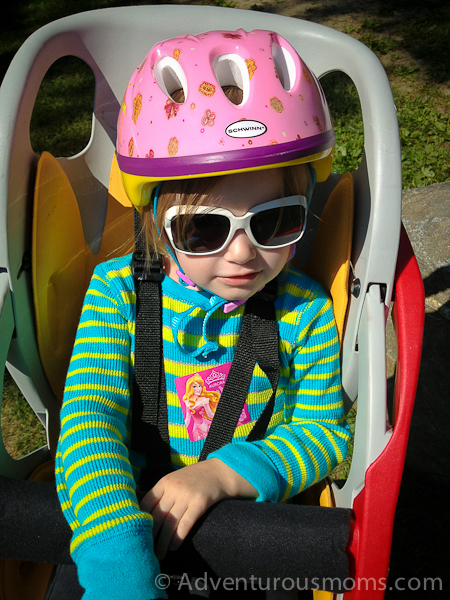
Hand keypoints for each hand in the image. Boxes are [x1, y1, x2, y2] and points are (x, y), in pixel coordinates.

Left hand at [140, 458, 256, 559]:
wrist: (219, 472)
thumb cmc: (195, 478)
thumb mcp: (175, 480)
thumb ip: (161, 493)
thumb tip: (144, 514)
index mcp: (164, 482)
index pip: (146, 504)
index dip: (139, 520)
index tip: (137, 534)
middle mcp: (173, 489)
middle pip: (157, 516)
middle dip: (150, 536)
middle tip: (145, 550)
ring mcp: (186, 496)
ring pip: (170, 523)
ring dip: (163, 542)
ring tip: (159, 555)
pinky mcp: (199, 504)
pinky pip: (185, 524)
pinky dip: (178, 538)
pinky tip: (174, 547)